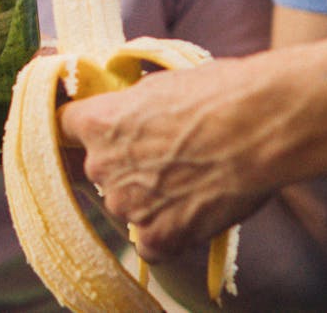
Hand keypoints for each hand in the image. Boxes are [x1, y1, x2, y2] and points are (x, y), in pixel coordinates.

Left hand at [57, 57, 273, 261]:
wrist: (260, 125)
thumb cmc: (220, 93)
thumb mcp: (161, 83)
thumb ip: (131, 105)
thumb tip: (131, 111)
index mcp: (98, 122)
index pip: (65, 128)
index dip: (88, 129)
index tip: (104, 130)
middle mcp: (102, 165)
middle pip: (99, 170)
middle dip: (125, 164)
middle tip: (167, 154)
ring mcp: (127, 204)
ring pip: (127, 205)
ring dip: (149, 198)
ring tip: (193, 179)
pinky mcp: (158, 235)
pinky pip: (150, 243)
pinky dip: (168, 233)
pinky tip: (193, 211)